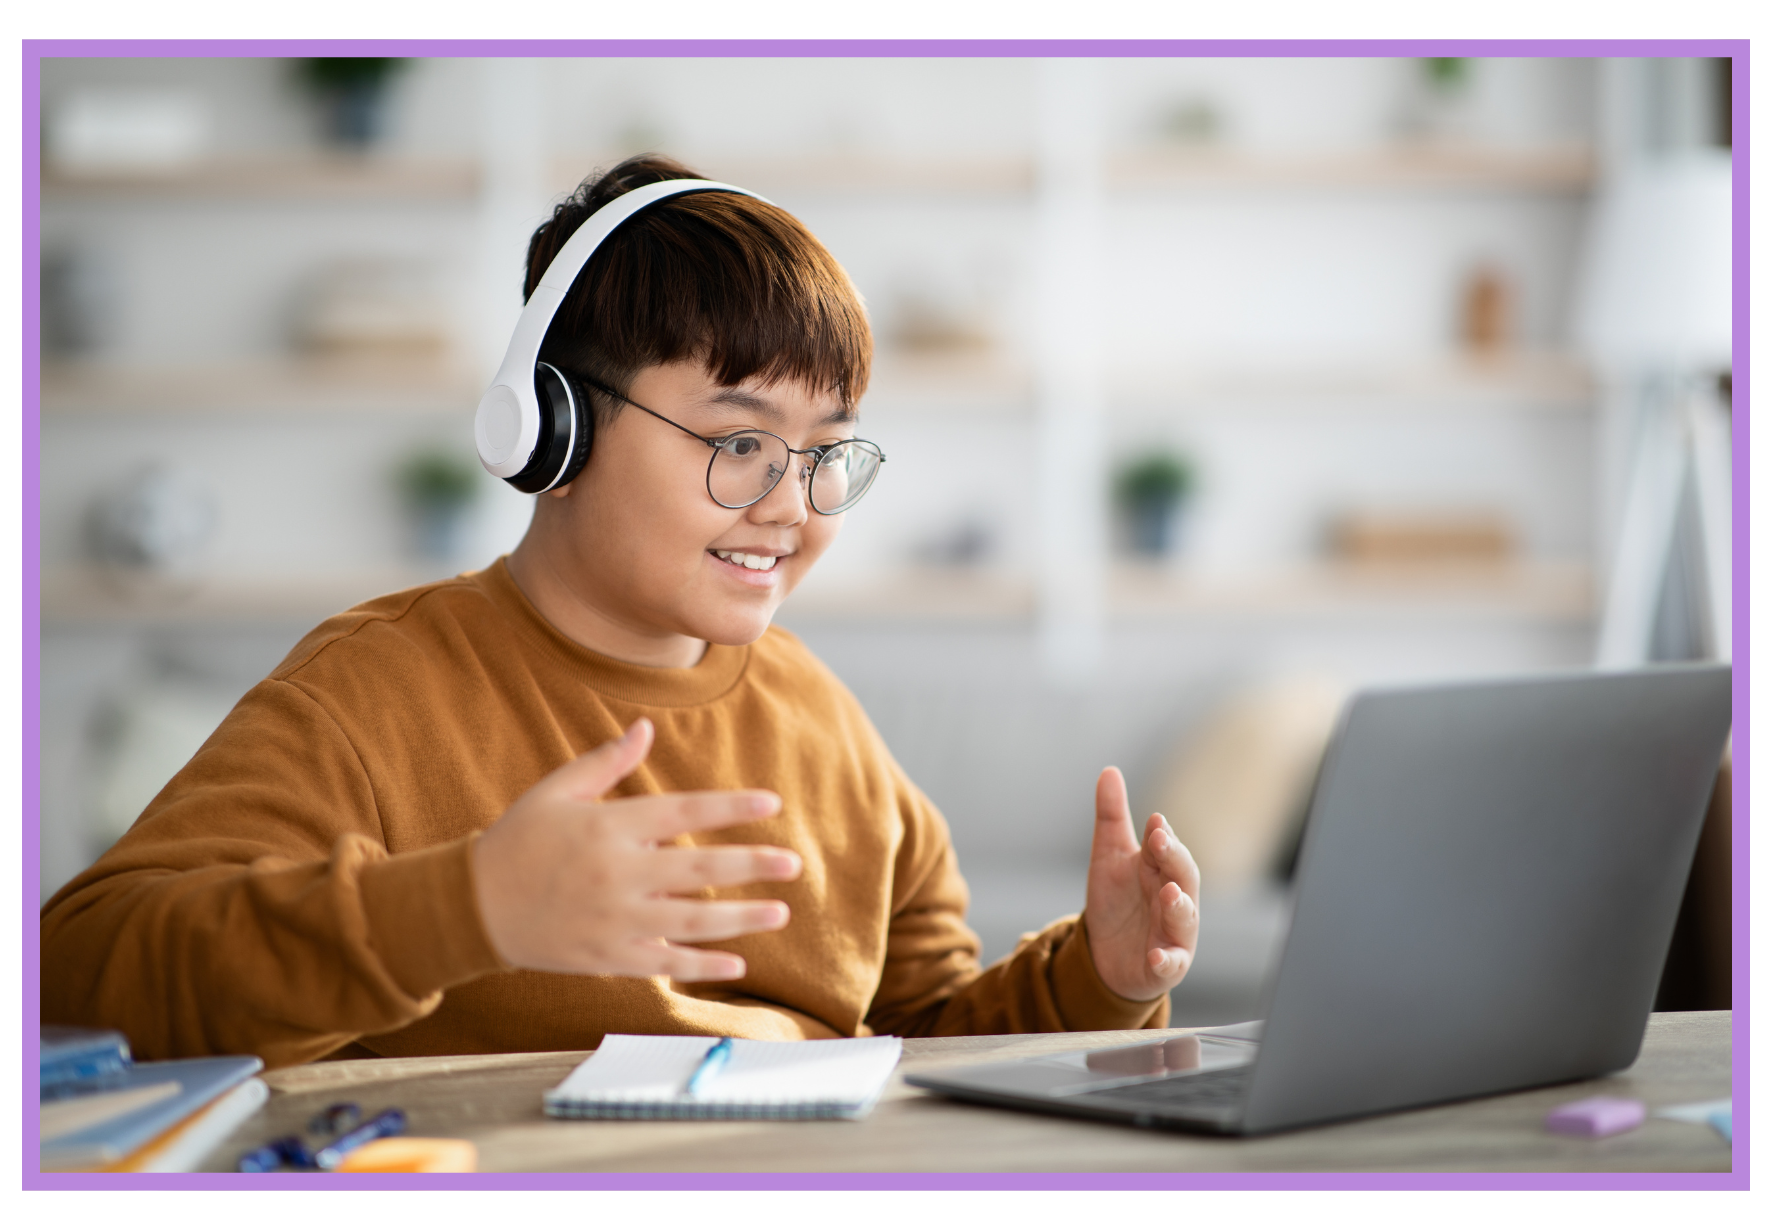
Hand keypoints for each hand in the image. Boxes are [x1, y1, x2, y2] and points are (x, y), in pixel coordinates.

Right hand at [471, 718, 801, 979]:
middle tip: (794, 864)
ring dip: (741, 919)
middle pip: (699, 869)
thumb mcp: (557, 791)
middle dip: (752, 866)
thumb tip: (645, 727)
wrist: (472, 906)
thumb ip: (606, 762)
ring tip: (780, 913)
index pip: (684, 811)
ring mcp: (614, 920)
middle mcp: (617, 873)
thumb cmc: (519, 839)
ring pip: (691, 921)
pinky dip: (702, 966)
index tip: (771, 804)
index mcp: (609, 826)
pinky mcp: (607, 958)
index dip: (731, 807)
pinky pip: (664, 963)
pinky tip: (737, 963)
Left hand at [1084, 766, 1200, 1002]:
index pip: (1168, 850)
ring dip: (1179, 907)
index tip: (1154, 821)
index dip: (1163, 837)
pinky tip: (1155, 955)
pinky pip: (1171, 964)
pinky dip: (1166, 960)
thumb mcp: (1107, 858)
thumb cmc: (1115, 904)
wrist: (1103, 957)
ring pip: (1185, 919)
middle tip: (1161, 842)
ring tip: (1169, 894)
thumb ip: (1112, 817)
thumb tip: (1109, 770)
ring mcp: (1173, 934)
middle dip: (1174, 860)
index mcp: (1162, 872)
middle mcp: (1174, 900)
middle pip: (1184, 877)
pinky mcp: (1164, 966)